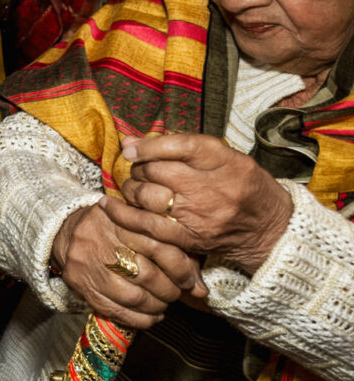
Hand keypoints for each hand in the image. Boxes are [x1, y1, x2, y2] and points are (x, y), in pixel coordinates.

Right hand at [51, 199, 205, 326]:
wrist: (65, 231)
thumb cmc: (114, 229)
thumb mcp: (140, 227)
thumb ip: (172, 249)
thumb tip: (201, 289)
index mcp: (121, 219)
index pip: (159, 247)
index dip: (181, 269)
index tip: (190, 281)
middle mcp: (101, 240)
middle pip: (147, 274)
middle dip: (170, 290)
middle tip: (177, 293)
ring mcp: (88, 264)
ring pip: (133, 297)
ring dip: (156, 306)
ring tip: (163, 304)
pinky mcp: (80, 284)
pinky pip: (116, 311)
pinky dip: (139, 319)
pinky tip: (150, 316)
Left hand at [113, 132, 295, 273]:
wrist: (271, 229)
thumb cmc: (245, 186)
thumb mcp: (227, 157)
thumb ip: (183, 147)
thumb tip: (131, 142)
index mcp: (224, 161)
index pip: (179, 145)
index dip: (148, 145)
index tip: (130, 147)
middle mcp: (211, 187)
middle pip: (156, 171)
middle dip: (139, 170)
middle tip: (139, 172)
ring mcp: (199, 215)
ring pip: (147, 198)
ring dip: (130, 191)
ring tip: (132, 189)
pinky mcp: (190, 238)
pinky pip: (147, 228)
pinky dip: (124, 217)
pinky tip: (109, 208)